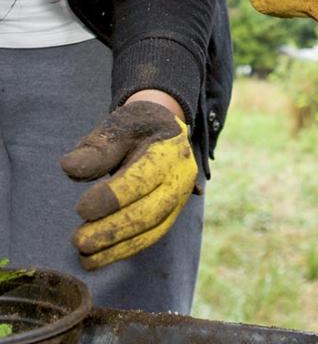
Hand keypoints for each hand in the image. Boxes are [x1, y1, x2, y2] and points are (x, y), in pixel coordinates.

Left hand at [60, 100, 197, 269]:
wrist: (164, 130)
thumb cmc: (138, 127)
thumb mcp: (119, 126)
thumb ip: (97, 148)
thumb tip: (68, 166)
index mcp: (170, 149)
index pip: (143, 179)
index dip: (112, 197)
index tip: (81, 208)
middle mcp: (181, 176)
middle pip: (151, 210)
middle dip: (114, 229)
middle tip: (78, 241)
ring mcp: (180, 197)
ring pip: (153, 229)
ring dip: (118, 247)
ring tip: (84, 257)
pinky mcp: (172, 213)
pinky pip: (152, 236)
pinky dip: (126, 250)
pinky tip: (99, 258)